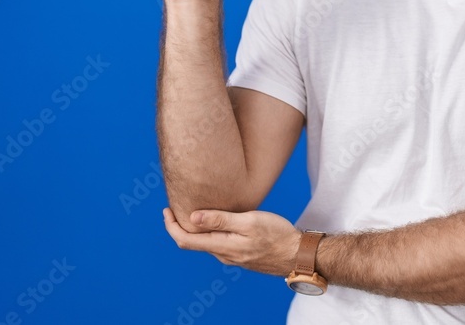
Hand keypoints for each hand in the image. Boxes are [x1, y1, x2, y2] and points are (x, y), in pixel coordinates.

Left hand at [163, 207, 300, 276]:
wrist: (298, 255)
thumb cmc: (277, 235)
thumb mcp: (249, 222)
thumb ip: (221, 219)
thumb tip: (192, 217)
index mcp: (222, 247)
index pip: (185, 240)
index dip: (171, 226)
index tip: (167, 210)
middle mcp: (224, 256)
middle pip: (193, 242)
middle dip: (182, 225)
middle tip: (177, 206)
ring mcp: (233, 257)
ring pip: (207, 243)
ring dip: (198, 229)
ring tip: (197, 209)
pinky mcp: (242, 256)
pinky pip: (219, 245)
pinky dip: (211, 233)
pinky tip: (219, 221)